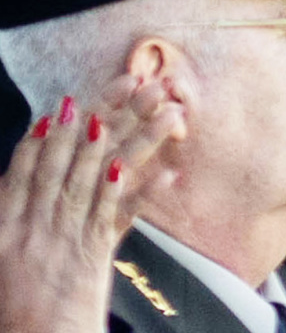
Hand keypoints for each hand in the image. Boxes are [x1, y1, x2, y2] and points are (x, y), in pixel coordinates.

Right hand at [0, 78, 186, 332]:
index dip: (52, 130)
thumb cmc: (9, 304)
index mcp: (6, 220)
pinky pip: (121, 219)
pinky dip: (144, 195)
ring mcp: (66, 237)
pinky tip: (168, 176)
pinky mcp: (91, 255)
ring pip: (106, 177)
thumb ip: (14, 208)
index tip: (72, 99)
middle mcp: (37, 222)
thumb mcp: (1, 251)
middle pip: (74, 159)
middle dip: (108, 117)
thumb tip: (25, 175)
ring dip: (140, 141)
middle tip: (138, 83)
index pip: (30, 164)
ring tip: (167, 113)